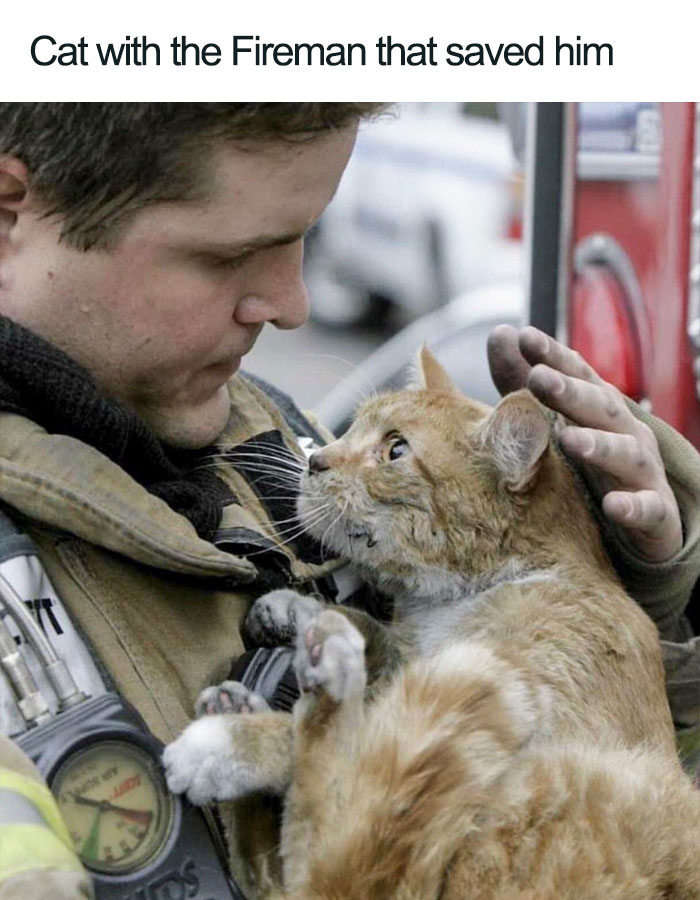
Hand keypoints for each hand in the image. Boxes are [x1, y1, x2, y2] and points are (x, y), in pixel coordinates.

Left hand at [487, 324, 681, 561]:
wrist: (638, 524)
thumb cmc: (588, 465)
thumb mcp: (553, 421)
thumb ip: (521, 382)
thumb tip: (501, 332)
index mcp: (599, 410)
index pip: (578, 375)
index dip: (554, 356)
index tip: (525, 337)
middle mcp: (625, 434)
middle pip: (600, 407)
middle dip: (571, 392)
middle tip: (538, 378)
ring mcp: (643, 473)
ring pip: (626, 454)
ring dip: (601, 445)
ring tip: (571, 440)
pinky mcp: (656, 515)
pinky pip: (648, 510)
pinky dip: (633, 507)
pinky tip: (613, 506)